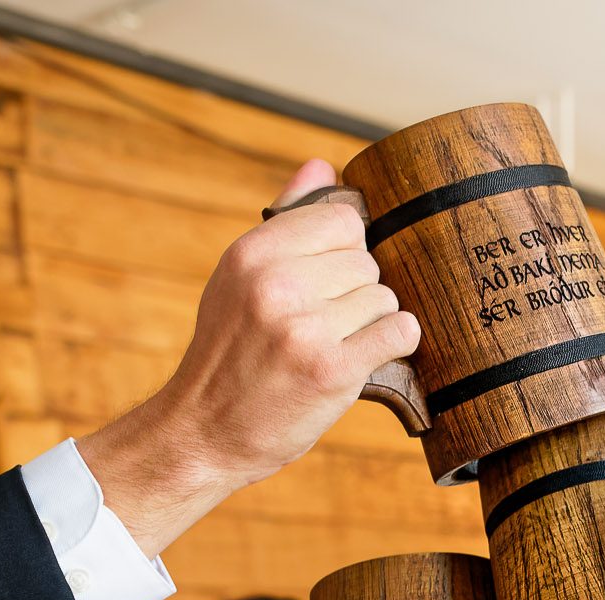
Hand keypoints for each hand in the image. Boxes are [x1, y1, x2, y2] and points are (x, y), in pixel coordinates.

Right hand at [78, 159, 420, 556]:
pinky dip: (396, 344)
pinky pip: (399, 332)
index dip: (347, 250)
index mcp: (253, 253)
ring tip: (338, 344)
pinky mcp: (333, 370)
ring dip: (373, 323)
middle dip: (359, 291)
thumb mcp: (239, 277)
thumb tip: (320, 165)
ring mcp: (305, 328)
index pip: (343, 220)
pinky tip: (371, 355)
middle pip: (368, 262)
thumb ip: (285, 220)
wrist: (205, 430)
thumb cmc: (230, 353)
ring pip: (385, 298)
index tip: (330, 278)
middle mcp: (277, 284)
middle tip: (329, 322)